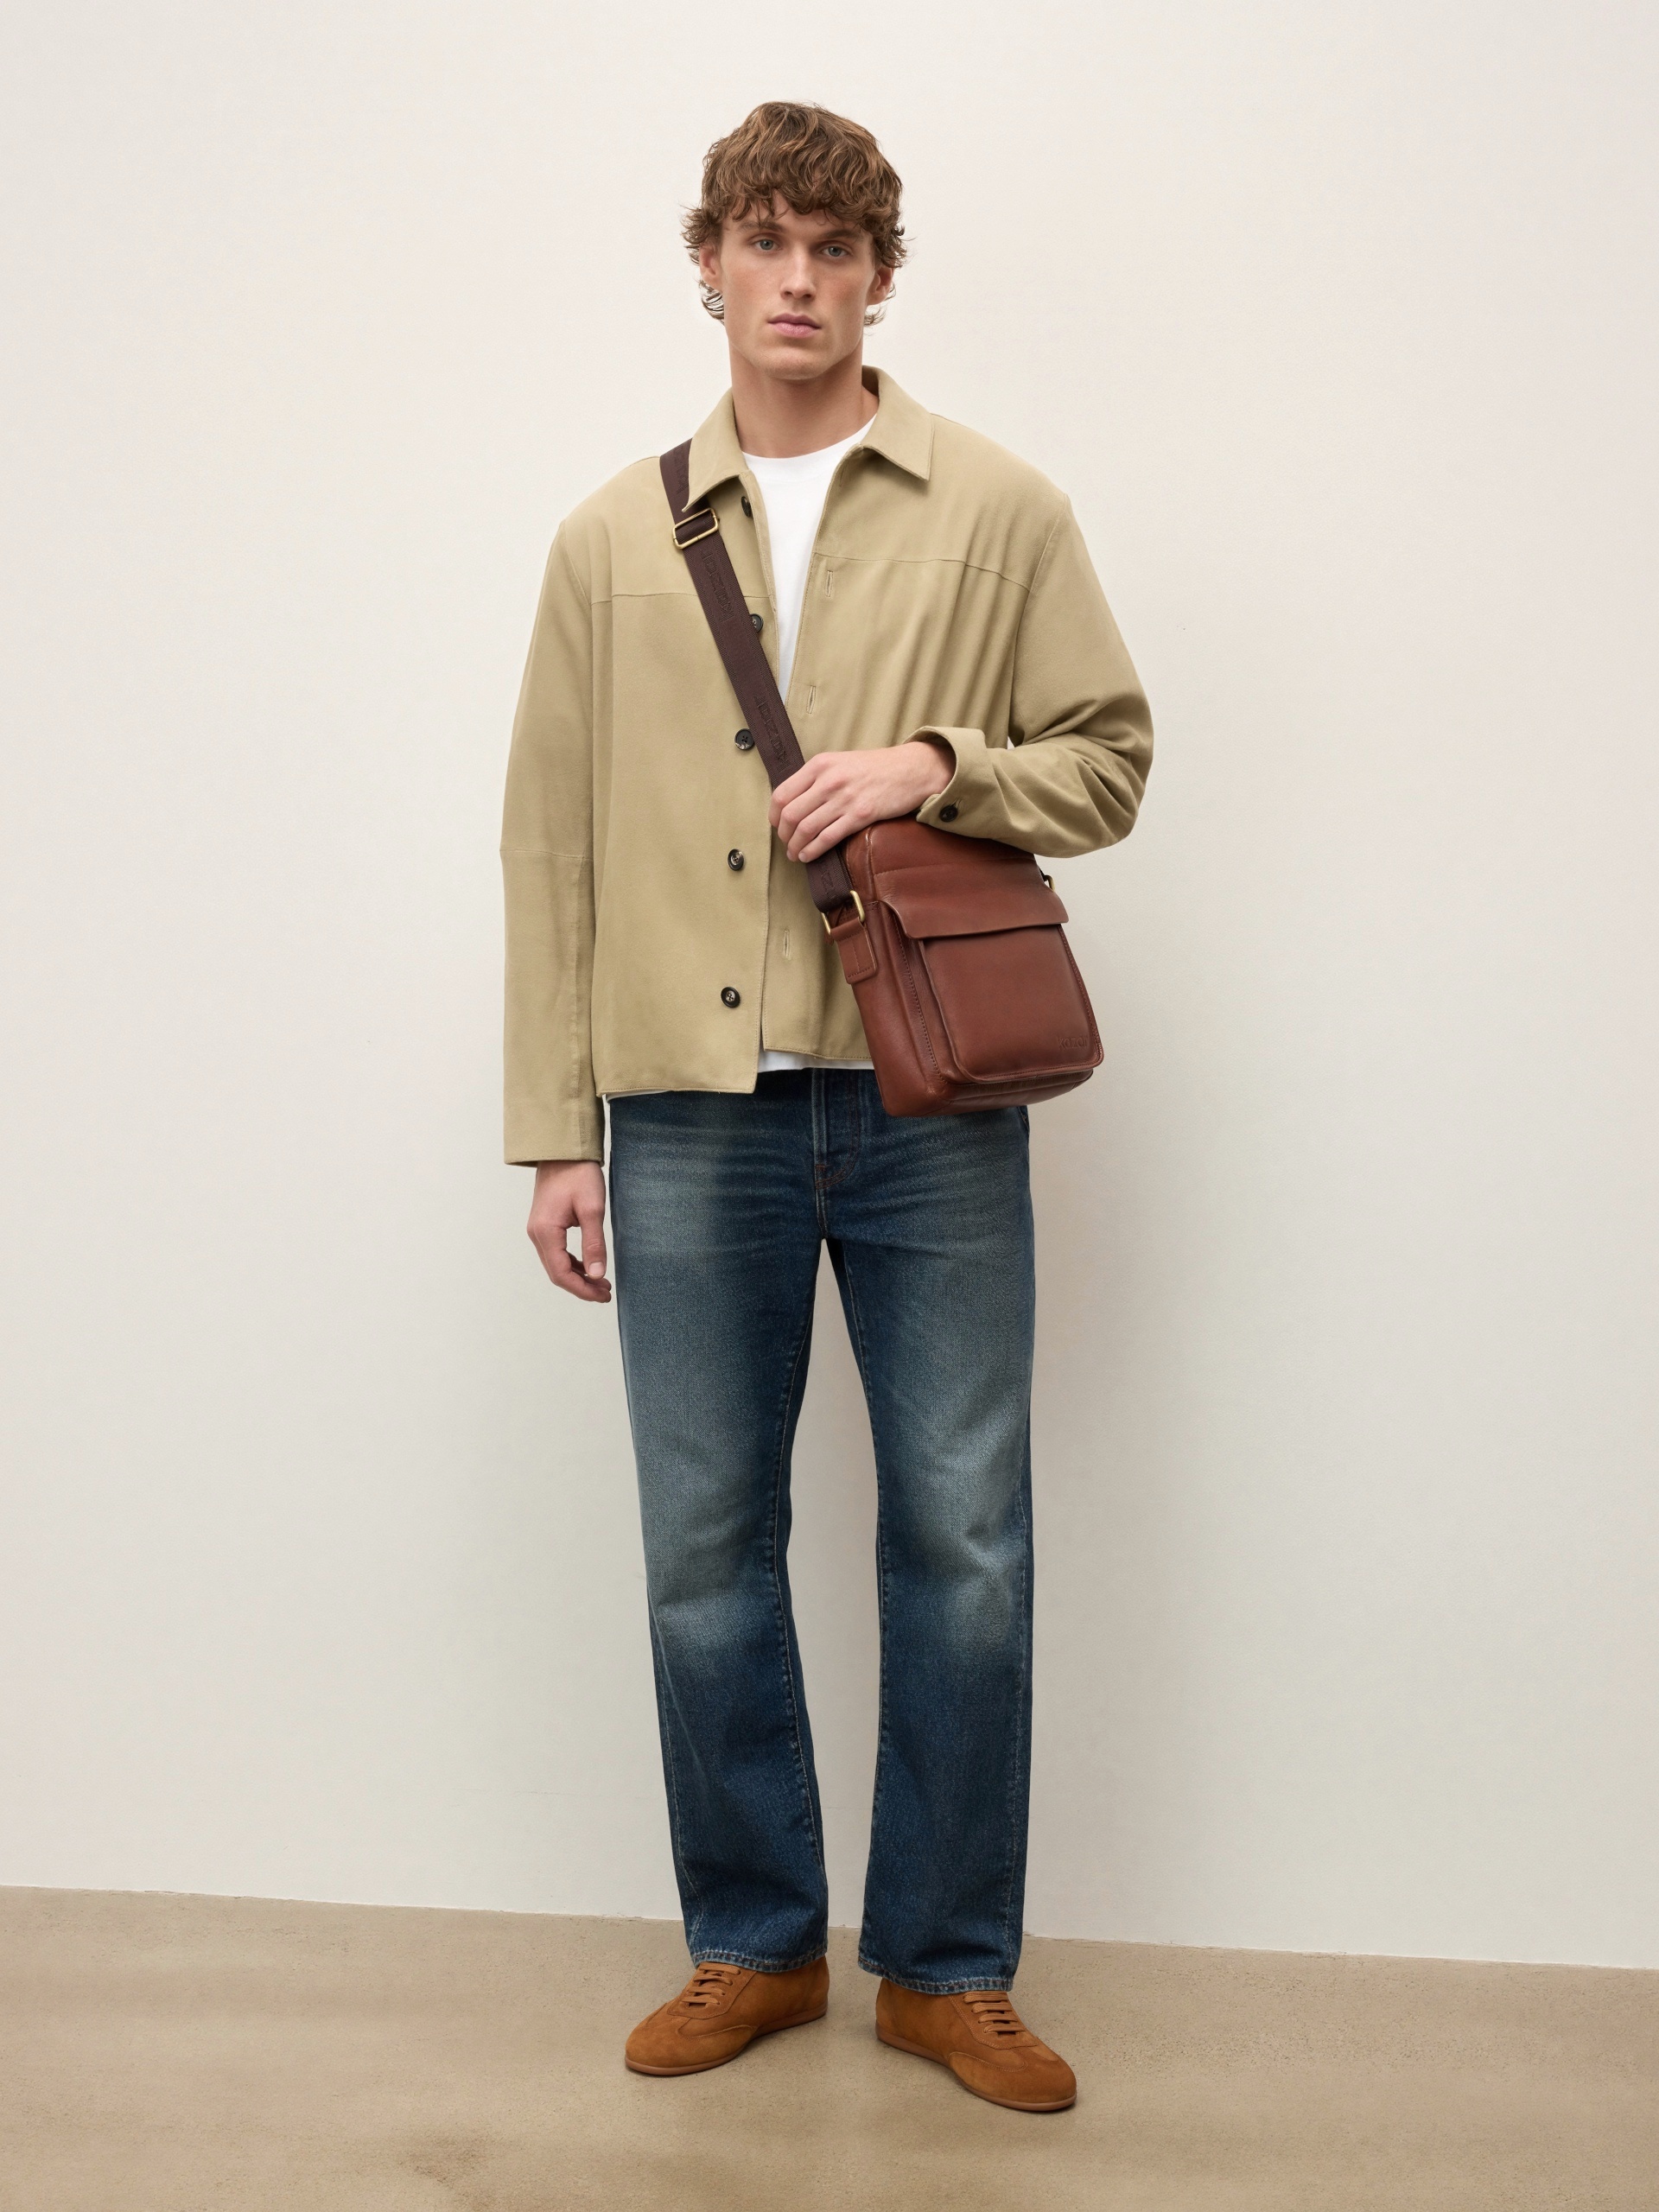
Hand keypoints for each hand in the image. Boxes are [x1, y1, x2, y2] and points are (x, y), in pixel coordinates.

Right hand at [527, 1160, 610, 1301]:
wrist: (563, 1150)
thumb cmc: (579, 1174)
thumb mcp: (592, 1209)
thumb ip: (594, 1244)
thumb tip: (597, 1275)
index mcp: (546, 1232)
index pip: (561, 1274)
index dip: (583, 1289)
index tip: (603, 1295)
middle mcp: (537, 1234)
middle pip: (556, 1272)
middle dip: (581, 1286)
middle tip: (606, 1293)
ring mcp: (538, 1229)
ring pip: (556, 1264)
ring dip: (577, 1276)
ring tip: (601, 1283)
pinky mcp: (544, 1224)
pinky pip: (556, 1252)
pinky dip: (572, 1263)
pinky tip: (589, 1265)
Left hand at [768, 738, 953, 862]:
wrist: (910, 769)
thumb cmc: (876, 767)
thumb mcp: (840, 762)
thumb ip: (817, 778)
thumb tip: (793, 802)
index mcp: (820, 765)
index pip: (782, 793)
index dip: (774, 815)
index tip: (777, 825)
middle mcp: (828, 780)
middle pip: (790, 814)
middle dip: (784, 835)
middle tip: (786, 844)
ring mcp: (844, 798)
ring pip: (806, 828)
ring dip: (796, 847)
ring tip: (795, 854)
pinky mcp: (860, 815)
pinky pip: (827, 838)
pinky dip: (813, 850)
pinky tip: (809, 855)